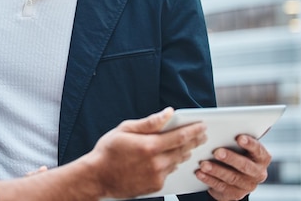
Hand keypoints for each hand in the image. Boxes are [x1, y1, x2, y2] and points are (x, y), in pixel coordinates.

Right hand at [90, 107, 207, 198]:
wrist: (97, 177)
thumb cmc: (108, 151)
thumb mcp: (125, 129)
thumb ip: (149, 122)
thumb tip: (168, 113)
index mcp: (149, 146)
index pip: (180, 136)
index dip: (194, 130)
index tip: (202, 125)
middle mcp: (156, 163)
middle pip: (183, 150)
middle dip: (194, 141)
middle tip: (202, 135)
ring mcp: (157, 176)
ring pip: (177, 162)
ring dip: (184, 152)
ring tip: (188, 145)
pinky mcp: (156, 186)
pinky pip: (169, 172)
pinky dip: (172, 164)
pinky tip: (170, 158)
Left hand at [195, 134, 270, 200]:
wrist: (232, 176)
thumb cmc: (235, 152)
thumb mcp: (238, 144)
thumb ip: (237, 135)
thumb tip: (230, 118)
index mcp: (261, 158)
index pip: (258, 150)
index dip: (250, 144)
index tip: (239, 138)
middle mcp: (258, 173)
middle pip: (245, 166)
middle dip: (231, 158)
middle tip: (217, 152)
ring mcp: (247, 185)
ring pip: (232, 178)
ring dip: (216, 170)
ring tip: (203, 164)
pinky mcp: (235, 194)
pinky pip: (222, 187)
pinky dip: (209, 180)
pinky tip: (200, 173)